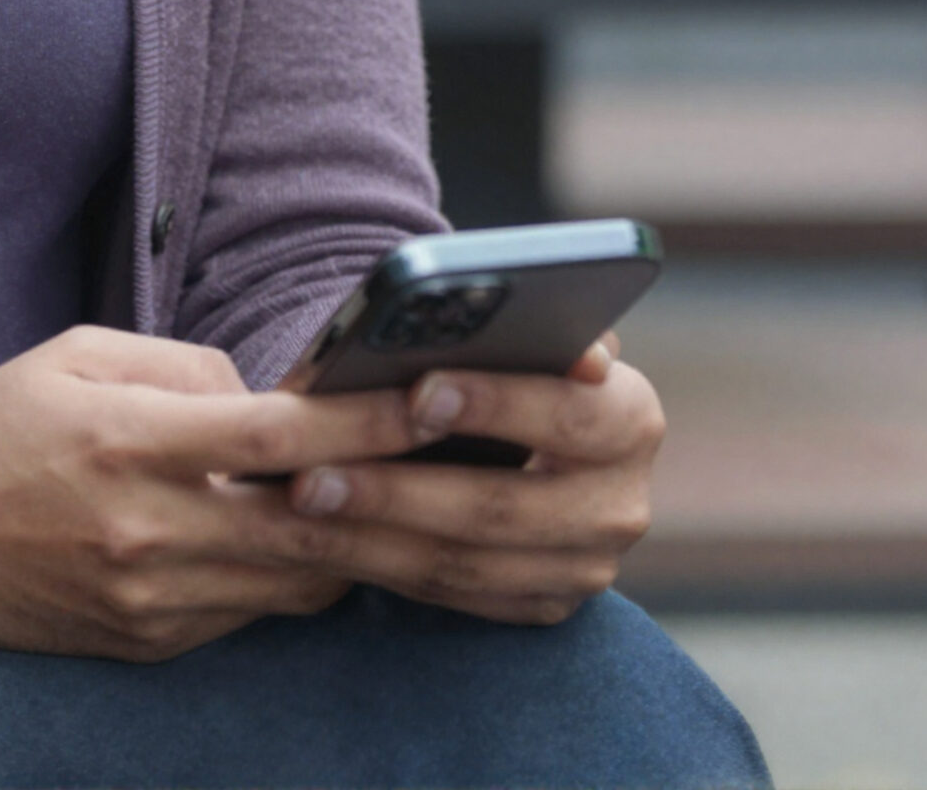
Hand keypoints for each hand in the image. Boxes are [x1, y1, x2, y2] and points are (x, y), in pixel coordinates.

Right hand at [0, 326, 425, 661]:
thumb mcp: (78, 354)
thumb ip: (183, 366)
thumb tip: (271, 397)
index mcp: (126, 441)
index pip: (275, 436)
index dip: (365, 420)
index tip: (431, 398)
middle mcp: (145, 530)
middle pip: (308, 525)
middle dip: (390, 493)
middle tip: (450, 460)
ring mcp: (151, 600)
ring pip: (295, 581)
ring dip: (349, 539)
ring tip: (391, 494)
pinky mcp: (150, 643)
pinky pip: (253, 611)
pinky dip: (289, 572)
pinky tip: (304, 533)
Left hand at [281, 335, 660, 624]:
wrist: (526, 429)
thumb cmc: (508, 352)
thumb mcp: (527, 327)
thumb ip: (528, 321)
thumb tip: (555, 339)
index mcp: (630, 417)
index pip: (568, 414)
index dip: (496, 404)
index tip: (419, 390)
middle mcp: (619, 504)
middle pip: (501, 508)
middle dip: (398, 489)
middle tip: (311, 474)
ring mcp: (584, 567)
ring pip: (464, 562)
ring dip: (369, 535)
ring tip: (296, 502)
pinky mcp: (542, 605)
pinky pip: (449, 596)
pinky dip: (376, 564)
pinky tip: (315, 538)